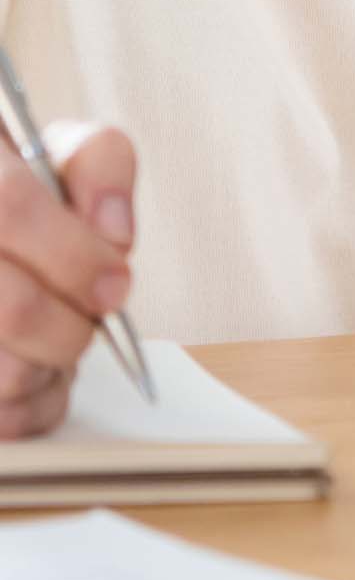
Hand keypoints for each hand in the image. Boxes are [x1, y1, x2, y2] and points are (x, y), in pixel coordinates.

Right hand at [0, 121, 137, 437]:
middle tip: (94, 319)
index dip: (75, 254)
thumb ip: (99, 167)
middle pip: (14, 309)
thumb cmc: (26, 200)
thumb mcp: (61, 159)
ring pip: (7, 375)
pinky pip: (5, 420)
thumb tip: (114, 236)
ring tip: (55, 338)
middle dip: (72, 326)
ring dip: (50, 366)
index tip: (118, 285)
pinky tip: (36, 370)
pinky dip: (35, 405)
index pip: (11, 208)